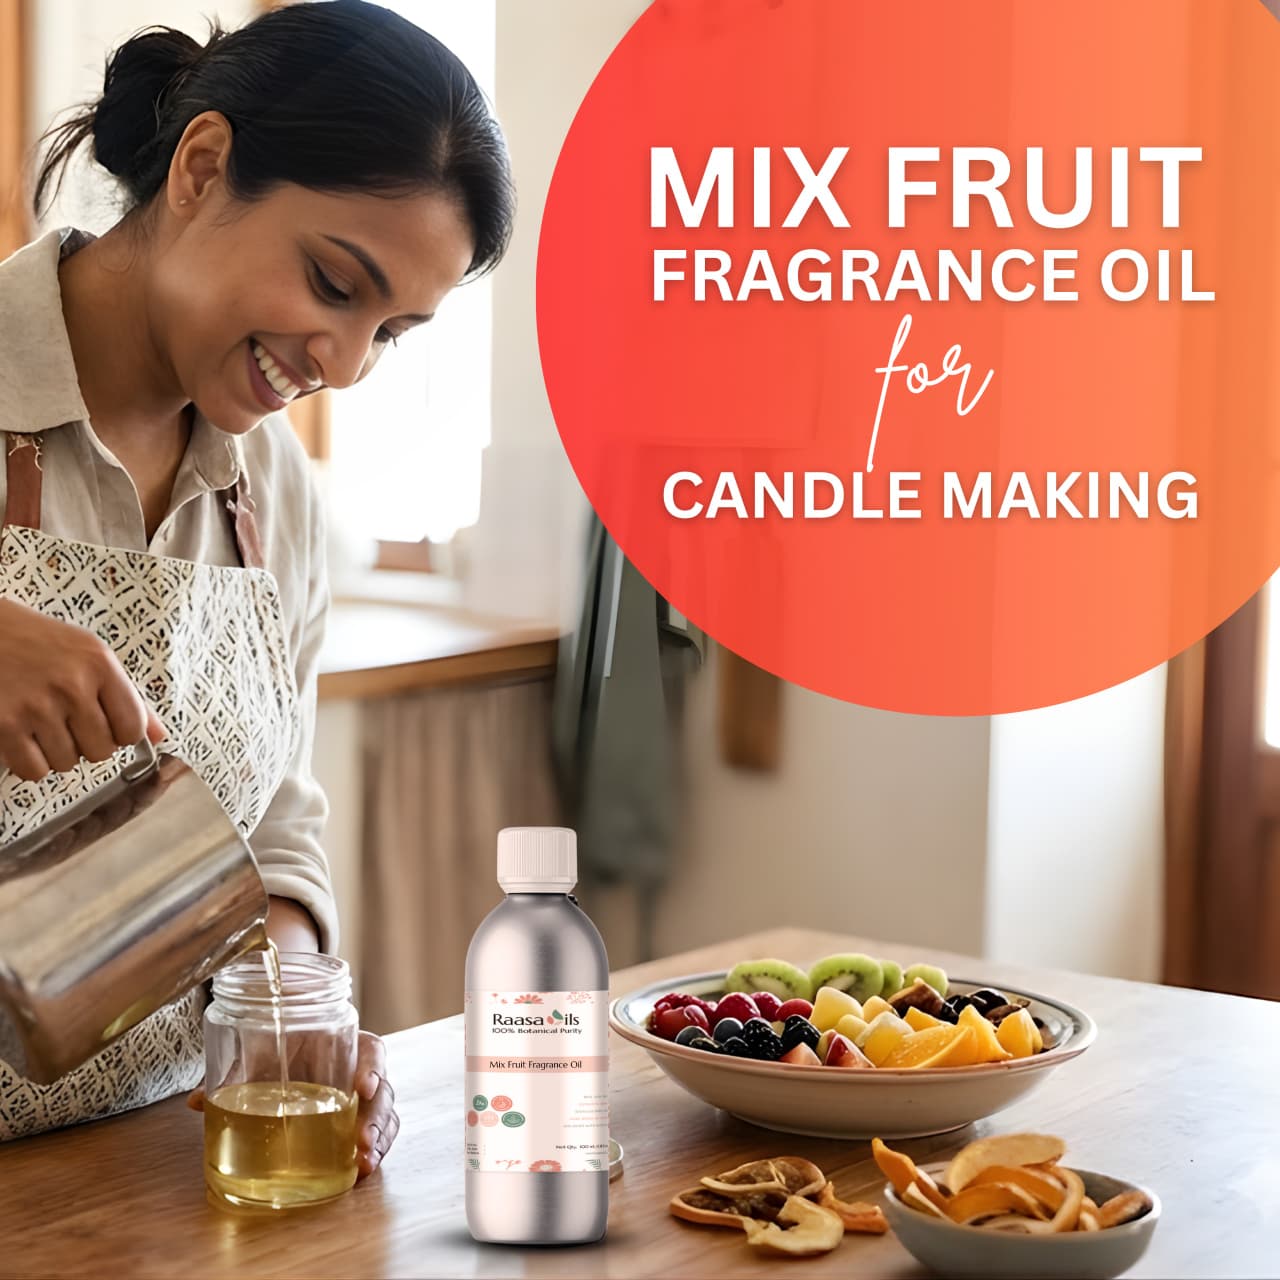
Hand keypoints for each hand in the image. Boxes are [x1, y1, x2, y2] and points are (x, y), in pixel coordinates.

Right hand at [0, 598, 164, 780]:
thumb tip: (160, 736)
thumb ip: (128, 695)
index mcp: (100, 664)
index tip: (109, 726)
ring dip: (57, 752)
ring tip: (43, 723)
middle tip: (69, 722)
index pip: (133, 728)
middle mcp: (72, 685)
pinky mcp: (5, 725)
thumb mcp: (90, 654)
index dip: (122, 735)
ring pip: (67, 763)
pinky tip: (25, 737)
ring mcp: (37, 706)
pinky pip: (34, 770)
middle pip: (102, 751)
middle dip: (88, 744)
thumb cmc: (38, 641)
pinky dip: (30, 762)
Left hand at [187, 1028, 398, 1178]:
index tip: (364, 1086)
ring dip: (379, 1141)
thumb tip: (195, 1100)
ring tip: (364, 1166)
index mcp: (347, 1044)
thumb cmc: (282, 1041)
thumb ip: (236, 1071)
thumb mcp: (261, 1048)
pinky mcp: (355, 1121)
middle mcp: (360, 1071)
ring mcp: (361, 1099)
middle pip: (383, 1093)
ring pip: (385, 1117)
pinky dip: (373, 1153)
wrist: (290, 1039)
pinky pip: (376, 1135)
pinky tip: (358, 1173)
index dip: (372, 1068)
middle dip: (376, 1119)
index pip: (372, 1052)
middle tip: (362, 1142)